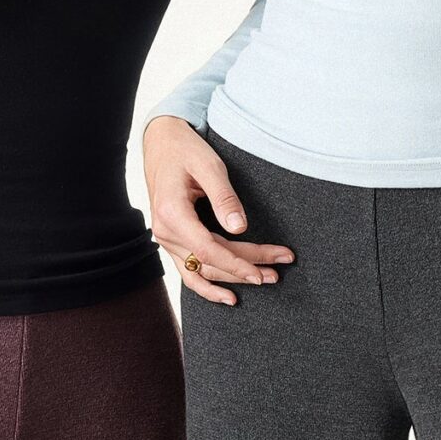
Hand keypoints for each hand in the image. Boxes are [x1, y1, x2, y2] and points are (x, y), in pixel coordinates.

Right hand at [143, 117, 293, 306]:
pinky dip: (208, 287)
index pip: (208, 249)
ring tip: (266, 279)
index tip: (263, 270)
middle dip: (246, 267)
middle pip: (210, 261)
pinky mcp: (172, 241)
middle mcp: (165, 232)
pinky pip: (189, 271)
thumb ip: (224, 198)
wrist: (161, 143)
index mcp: (172, 214)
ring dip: (233, 279)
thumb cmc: (186, 151)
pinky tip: (229, 297)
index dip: (237, 263)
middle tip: (279, 270)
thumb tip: (240, 228)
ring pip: (202, 271)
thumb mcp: (209, 166)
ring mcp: (166, 240)